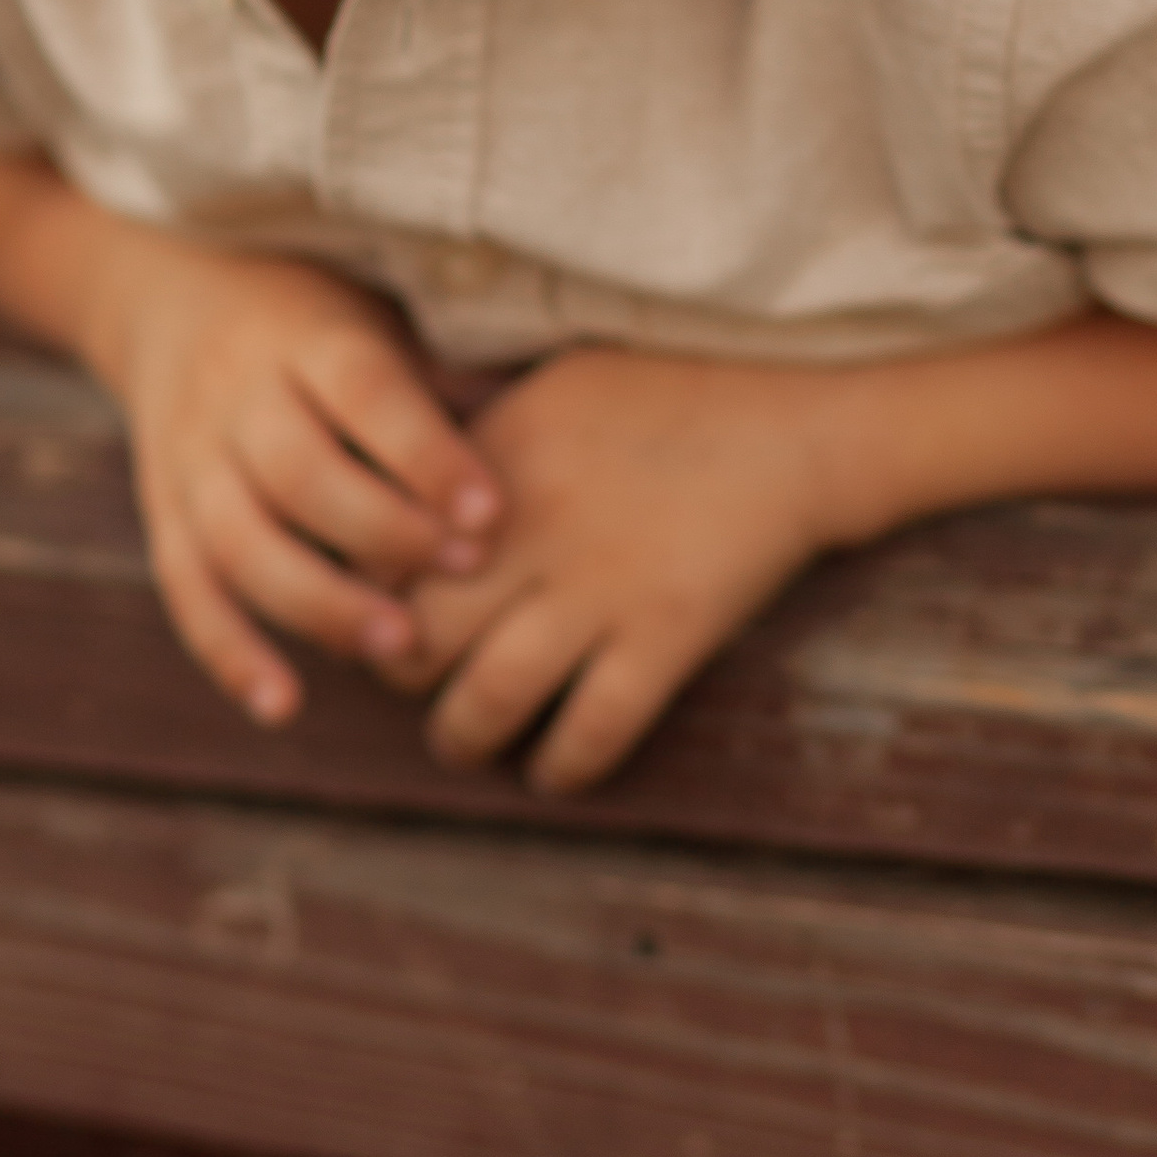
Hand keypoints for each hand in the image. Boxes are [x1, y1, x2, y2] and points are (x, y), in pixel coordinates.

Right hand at [93, 239, 503, 729]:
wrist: (172, 291)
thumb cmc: (314, 316)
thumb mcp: (376, 313)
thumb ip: (443, 375)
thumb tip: (552, 434)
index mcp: (304, 335)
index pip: (363, 391)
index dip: (424, 453)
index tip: (490, 511)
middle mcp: (238, 393)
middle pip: (299, 472)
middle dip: (385, 532)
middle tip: (465, 575)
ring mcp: (190, 455)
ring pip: (240, 541)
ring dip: (319, 604)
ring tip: (401, 649)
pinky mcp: (161, 508)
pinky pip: (187, 589)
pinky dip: (229, 652)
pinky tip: (283, 706)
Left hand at [382, 348, 855, 792]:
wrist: (790, 414)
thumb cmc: (668, 389)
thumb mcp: (550, 385)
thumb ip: (478, 437)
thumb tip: (405, 476)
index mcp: (495, 462)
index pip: (386, 549)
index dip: (366, 591)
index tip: (375, 608)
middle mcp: (534, 529)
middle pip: (420, 630)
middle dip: (396, 670)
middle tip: (406, 680)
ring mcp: (602, 586)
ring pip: (492, 694)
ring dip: (461, 737)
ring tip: (460, 742)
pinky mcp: (669, 632)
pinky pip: (595, 727)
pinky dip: (563, 764)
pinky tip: (551, 771)